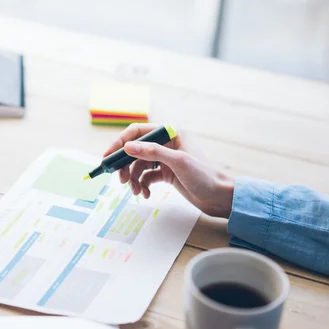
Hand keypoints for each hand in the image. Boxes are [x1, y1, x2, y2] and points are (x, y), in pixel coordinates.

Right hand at [103, 123, 233, 217]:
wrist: (220, 197)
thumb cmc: (204, 176)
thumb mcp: (177, 162)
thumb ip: (152, 152)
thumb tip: (127, 146)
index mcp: (170, 133)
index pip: (138, 131)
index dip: (120, 143)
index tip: (108, 157)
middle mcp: (166, 143)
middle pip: (135, 150)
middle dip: (126, 166)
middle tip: (121, 181)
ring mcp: (166, 159)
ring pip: (139, 165)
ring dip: (134, 179)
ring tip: (137, 192)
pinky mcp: (166, 173)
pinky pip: (146, 176)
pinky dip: (143, 185)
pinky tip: (146, 194)